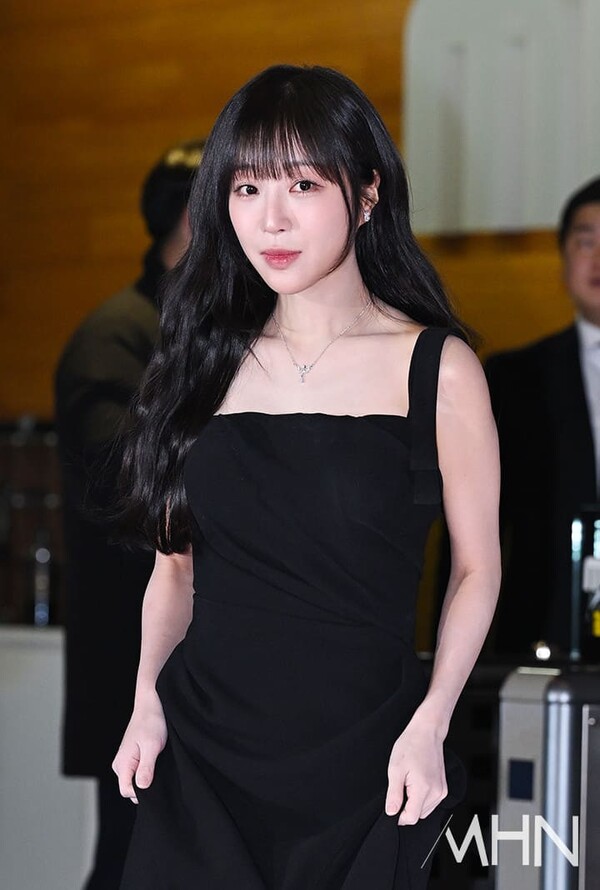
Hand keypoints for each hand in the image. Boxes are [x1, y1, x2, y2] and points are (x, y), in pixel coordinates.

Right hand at [112, 689, 167, 803]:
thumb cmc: (151, 722)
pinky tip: (156, 760)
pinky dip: (148, 770)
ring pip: (135, 781)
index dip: (142, 792)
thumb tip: (141, 789)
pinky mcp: (133, 757)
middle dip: (145, 785)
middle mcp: (120, 764)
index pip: (126, 791)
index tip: (155, 781)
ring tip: (157, 761)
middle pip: (130, 788)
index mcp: (121, 763)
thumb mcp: (152, 746)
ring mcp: (126, 761)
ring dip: (148, 776)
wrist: (152, 704)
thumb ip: (146, 768)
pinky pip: (138, 772)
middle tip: (158, 769)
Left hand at [384, 716, 447, 824]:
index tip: (393, 806)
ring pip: (424, 810)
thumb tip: (391, 812)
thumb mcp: (395, 769)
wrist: (427, 732)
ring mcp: (442, 791)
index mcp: (424, 788)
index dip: (399, 816)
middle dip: (406, 807)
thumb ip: (394, 794)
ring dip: (414, 803)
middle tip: (401, 786)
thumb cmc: (411, 745)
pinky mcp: (443, 788)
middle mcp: (436, 793)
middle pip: (418, 815)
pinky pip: (430, 803)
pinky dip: (421, 798)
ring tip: (409, 782)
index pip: (411, 818)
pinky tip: (416, 782)